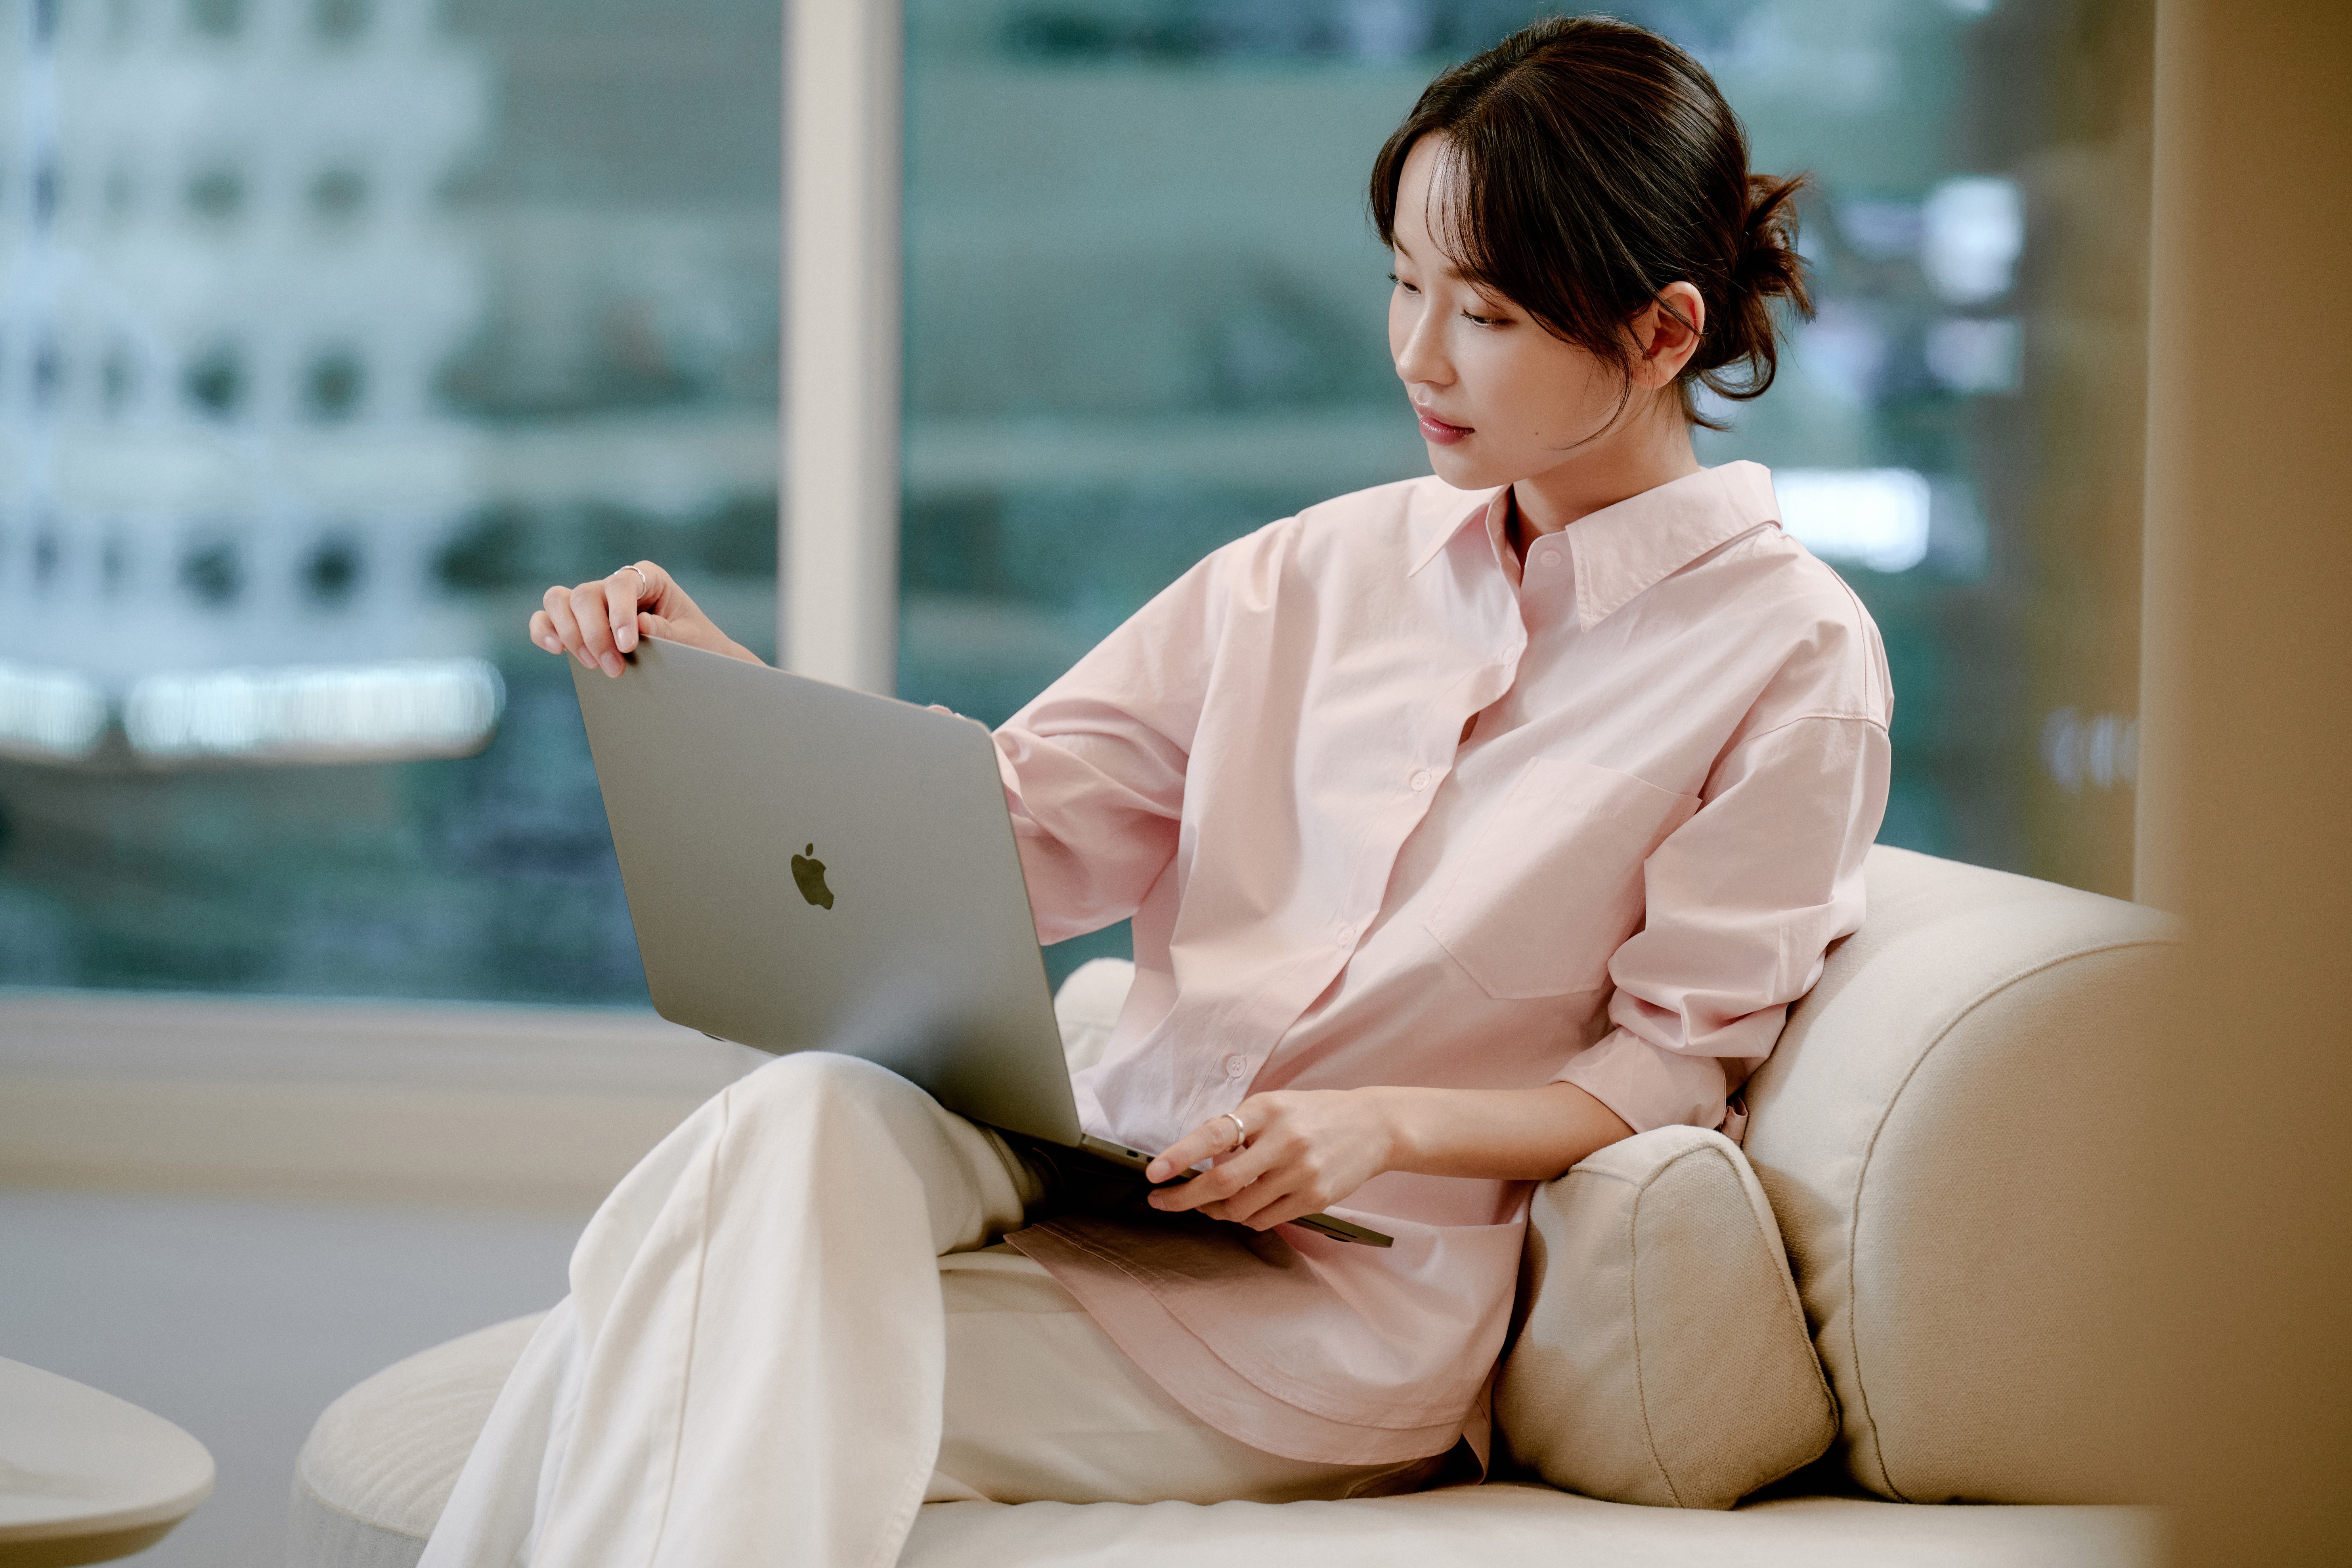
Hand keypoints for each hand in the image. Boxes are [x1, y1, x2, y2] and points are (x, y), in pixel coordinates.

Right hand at [528, 561, 762, 676]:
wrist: (697, 659)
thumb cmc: (699, 644)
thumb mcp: (693, 640)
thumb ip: (670, 633)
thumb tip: (641, 626)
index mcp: (648, 578)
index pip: (621, 585)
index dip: (619, 614)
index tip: (628, 646)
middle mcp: (616, 585)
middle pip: (585, 595)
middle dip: (594, 634)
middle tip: (614, 668)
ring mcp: (594, 602)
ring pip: (560, 601)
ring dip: (571, 635)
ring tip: (592, 664)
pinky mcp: (577, 622)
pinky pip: (547, 619)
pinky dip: (544, 631)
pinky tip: (555, 648)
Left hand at [1143, 1089, 1396, 1232]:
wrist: (1372, 1127)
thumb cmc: (1312, 1115)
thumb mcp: (1273, 1106)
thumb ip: (1238, 1128)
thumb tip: (1196, 1162)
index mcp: (1267, 1109)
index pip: (1215, 1134)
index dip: (1181, 1155)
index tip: (1154, 1172)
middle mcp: (1284, 1140)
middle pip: (1223, 1181)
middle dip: (1185, 1197)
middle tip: (1161, 1201)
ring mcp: (1301, 1172)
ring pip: (1240, 1208)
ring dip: (1213, 1210)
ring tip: (1205, 1203)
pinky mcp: (1314, 1199)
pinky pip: (1263, 1219)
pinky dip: (1243, 1218)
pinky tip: (1240, 1207)